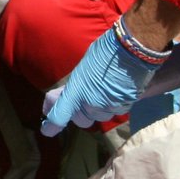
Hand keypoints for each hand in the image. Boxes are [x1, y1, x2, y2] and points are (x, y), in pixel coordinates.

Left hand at [41, 22, 163, 136]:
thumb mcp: (82, 68)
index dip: (51, 125)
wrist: (133, 48)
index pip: (59, 115)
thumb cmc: (105, 52)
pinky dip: (114, 104)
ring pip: (100, 118)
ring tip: (104, 89)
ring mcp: (109, 107)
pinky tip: (116, 89)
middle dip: (81, 113)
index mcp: (76, 91)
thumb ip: (75, 87)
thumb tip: (67, 97)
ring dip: (99, 109)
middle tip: (85, 98)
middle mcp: (91, 103)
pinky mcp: (125, 107)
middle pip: (82, 121)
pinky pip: (115, 112)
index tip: (47, 130)